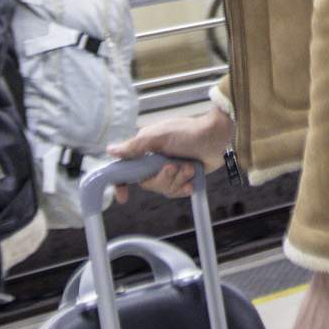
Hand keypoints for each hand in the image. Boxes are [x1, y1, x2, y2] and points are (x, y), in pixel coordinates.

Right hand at [108, 105, 233, 198]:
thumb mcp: (159, 137)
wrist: (218, 137)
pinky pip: (177, 192)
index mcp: (146, 150)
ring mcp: (170, 170)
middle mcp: (155, 161)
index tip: (123, 196)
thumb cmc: (189, 132)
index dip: (122, 183)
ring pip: (163, 189)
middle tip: (174, 166)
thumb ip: (135, 146)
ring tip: (189, 167)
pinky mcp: (183, 177)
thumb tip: (110, 151)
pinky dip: (184, 187)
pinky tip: (191, 181)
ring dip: (178, 179)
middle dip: (163, 178)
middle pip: (148, 184)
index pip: (127, 170)